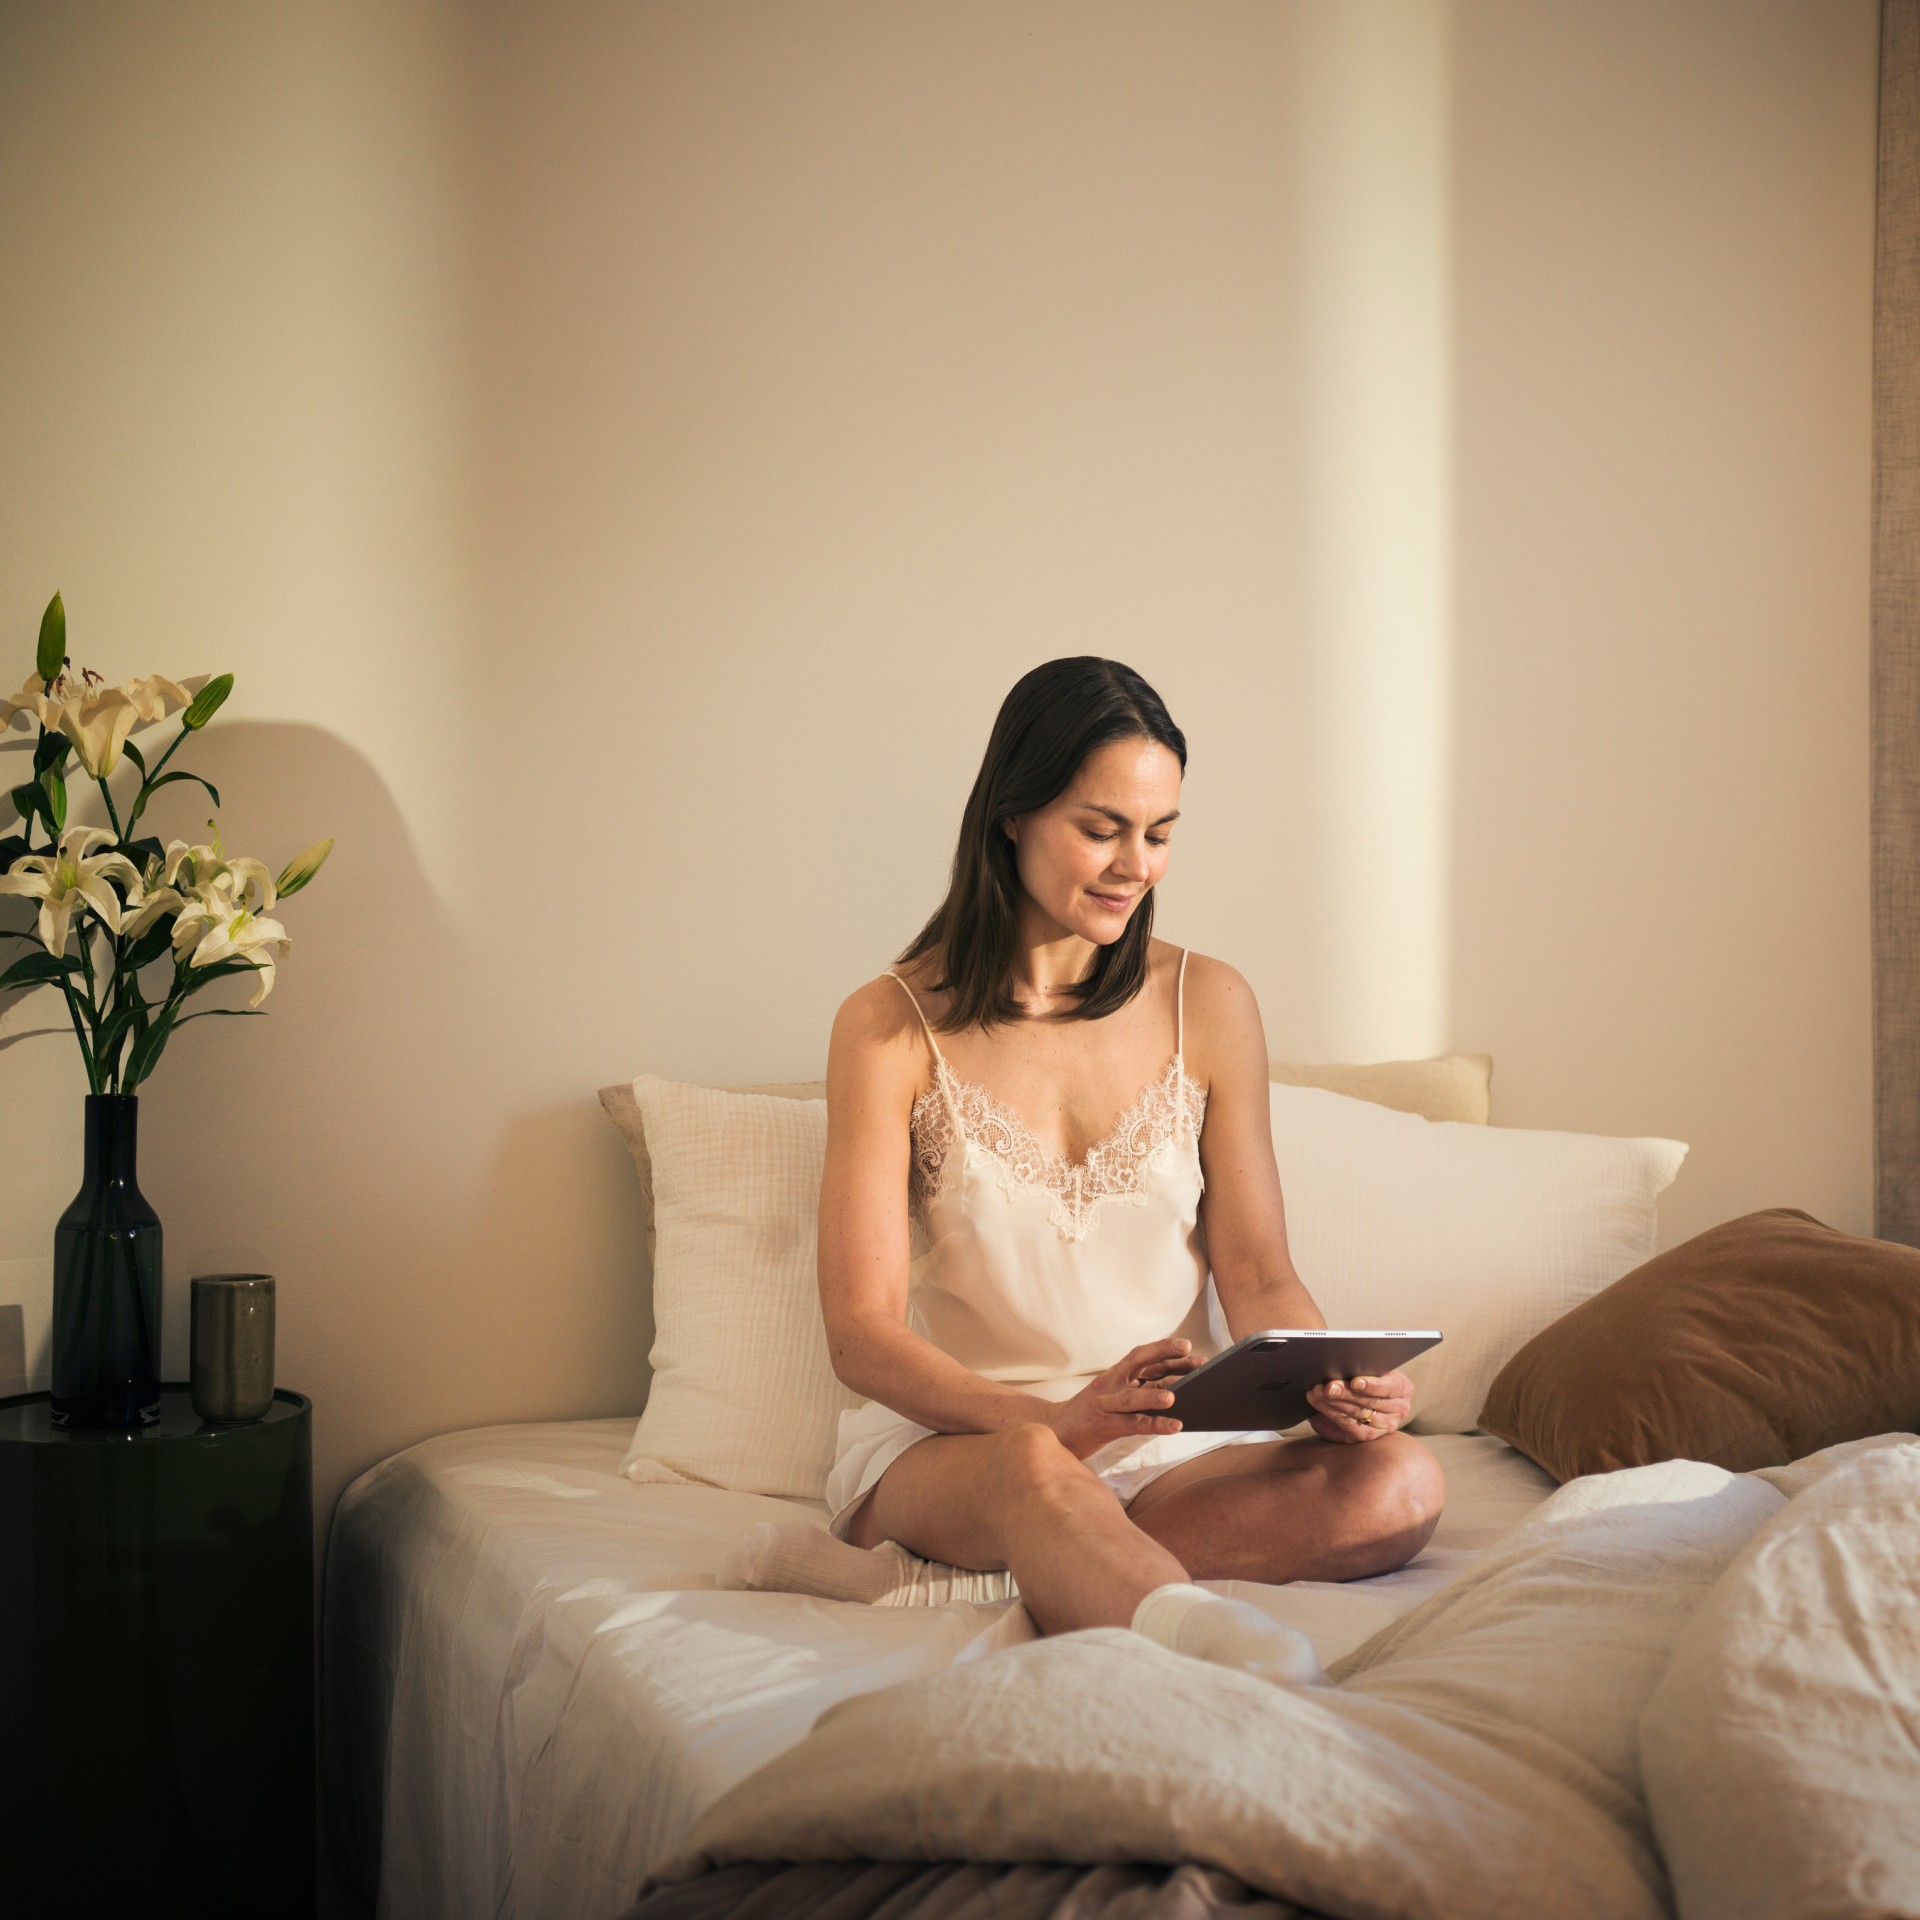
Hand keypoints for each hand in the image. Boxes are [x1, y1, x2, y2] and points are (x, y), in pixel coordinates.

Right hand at [1043, 1338, 1199, 1459]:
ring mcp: (1105, 1405)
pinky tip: (1173, 1426)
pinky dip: (1153, 1425)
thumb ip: (1139, 1390)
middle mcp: (1111, 1385)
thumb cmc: (1091, 1413)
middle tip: (1193, 1358)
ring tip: (1173, 1397)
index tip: (1187, 1346)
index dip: (1163, 1349)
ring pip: (1131, 1398)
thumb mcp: (1112, 1395)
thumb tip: (1174, 1387)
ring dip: (1153, 1396)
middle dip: (1165, 1357)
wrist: (1057, 1430)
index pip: (1141, 1356)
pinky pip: (1132, 1425)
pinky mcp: (1104, 1426)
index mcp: (1114, 1375)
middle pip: (1138, 1364)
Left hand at [1305, 1369, 1413, 1444]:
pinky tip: (1318, 1403)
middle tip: (1326, 1386)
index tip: (1355, 1382)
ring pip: (1359, 1415)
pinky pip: (1350, 1427)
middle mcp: (1399, 1409)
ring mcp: (1386, 1426)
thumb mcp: (1370, 1367)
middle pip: (1371, 1402)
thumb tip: (1343, 1363)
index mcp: (1403, 1388)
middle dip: (1345, 1393)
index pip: (1390, 1387)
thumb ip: (1361, 1366)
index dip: (1372, 1385)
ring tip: (1316, 1392)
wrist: (1362, 1391)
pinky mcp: (1369, 1437)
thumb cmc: (1366, 1373)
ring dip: (1334, 1403)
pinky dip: (1331, 1413)